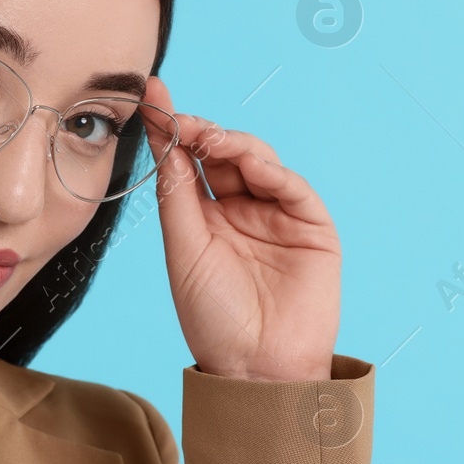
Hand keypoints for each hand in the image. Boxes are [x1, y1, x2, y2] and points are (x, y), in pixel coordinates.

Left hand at [139, 76, 340, 382]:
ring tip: (208, 139)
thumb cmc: (213, 318)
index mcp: (206, 217)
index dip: (173, 128)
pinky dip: (271, 169)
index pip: (189, 161)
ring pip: (256, 161)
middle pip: (222, 153)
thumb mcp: (184, 247)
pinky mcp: (312, 226)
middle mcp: (242, 210)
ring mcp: (277, 215)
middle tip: (179, 120)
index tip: (152, 95)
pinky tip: (248, 164)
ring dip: (232, 144)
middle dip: (201, 132)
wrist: (255, 368)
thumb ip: (176, 191)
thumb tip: (163, 135)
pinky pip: (292, 186)